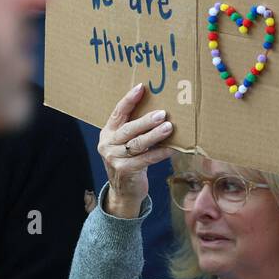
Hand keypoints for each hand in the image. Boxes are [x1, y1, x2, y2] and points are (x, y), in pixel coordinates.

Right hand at [97, 84, 173, 218]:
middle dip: (146, 120)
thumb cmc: (130, 161)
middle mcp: (107, 144)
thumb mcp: (126, 144)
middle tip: (163, 113)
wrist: (123, 191)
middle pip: (128, 129)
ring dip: (155, 135)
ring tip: (169, 127)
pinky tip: (172, 148)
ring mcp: (114, 159)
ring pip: (137, 144)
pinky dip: (160, 153)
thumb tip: (160, 111)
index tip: (142, 87)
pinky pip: (146, 159)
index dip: (129, 100)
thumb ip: (134, 130)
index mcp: (107, 133)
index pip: (117, 113)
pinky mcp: (124, 171)